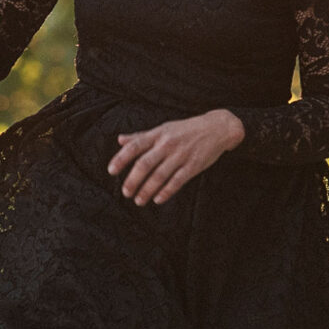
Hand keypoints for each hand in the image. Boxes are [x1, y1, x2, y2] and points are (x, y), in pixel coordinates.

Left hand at [108, 109, 245, 205]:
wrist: (217, 128)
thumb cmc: (187, 129)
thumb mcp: (163, 128)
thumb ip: (141, 136)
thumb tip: (120, 140)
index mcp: (158, 134)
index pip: (135, 146)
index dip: (121, 159)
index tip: (111, 171)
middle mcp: (167, 144)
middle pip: (145, 164)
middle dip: (133, 180)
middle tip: (126, 192)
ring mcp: (181, 155)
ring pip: (159, 176)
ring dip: (147, 190)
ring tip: (139, 201)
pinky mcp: (194, 166)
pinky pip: (177, 181)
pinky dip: (166, 192)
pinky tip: (158, 199)